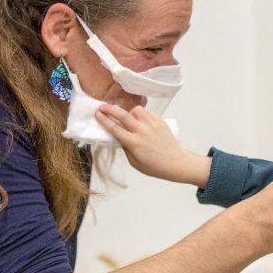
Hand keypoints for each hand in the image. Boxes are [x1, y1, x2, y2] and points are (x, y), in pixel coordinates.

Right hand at [96, 104, 210, 185]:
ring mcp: (152, 125)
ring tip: (128, 117)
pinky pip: (148, 112)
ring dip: (129, 111)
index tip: (97, 114)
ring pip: (136, 110)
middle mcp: (142, 131)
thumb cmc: (154, 166)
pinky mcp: (160, 122)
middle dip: (110, 109)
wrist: (175, 162)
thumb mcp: (134, 162)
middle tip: (103, 106)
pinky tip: (141, 121)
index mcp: (134, 143)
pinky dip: (142, 114)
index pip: (115, 129)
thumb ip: (126, 148)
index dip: (104, 120)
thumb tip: (119, 138)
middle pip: (123, 115)